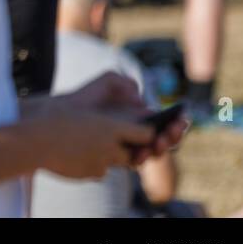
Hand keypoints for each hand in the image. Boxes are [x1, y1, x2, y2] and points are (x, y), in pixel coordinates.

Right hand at [39, 106, 155, 180]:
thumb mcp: (81, 113)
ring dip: (106, 157)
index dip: (144, 133)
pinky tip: (75, 156)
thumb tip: (114, 127)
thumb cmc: (53, 120)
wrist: (34, 141)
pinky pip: (98, 172)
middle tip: (110, 141)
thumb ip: (103, 123)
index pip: (145, 134)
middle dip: (124, 149)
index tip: (138, 132)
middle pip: (131, 153)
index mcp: (110, 127)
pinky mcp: (89, 174)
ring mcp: (100, 163)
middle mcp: (110, 147)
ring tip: (86, 146)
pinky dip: (91, 165)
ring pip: (114, 163)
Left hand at [51, 71, 187, 164]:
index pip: (165, 124)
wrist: (62, 112)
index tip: (180, 119)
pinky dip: (142, 156)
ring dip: (160, 147)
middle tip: (173, 130)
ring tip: (160, 140)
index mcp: (139, 117)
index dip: (175, 123)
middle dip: (172, 136)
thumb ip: (125, 83)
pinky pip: (134, 161)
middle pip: (163, 139)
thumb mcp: (107, 82)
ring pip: (151, 152)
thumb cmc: (86, 96)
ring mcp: (126, 146)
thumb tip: (140, 100)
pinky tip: (142, 150)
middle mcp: (136, 134)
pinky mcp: (114, 157)